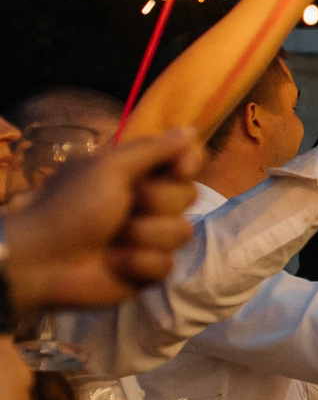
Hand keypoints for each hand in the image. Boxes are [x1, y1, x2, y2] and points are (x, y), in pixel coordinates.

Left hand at [1, 128, 202, 310]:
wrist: (43, 260)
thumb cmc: (72, 207)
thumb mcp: (109, 169)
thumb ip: (153, 150)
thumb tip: (192, 130)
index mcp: (137, 174)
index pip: (185, 160)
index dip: (190, 163)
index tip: (180, 170)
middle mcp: (148, 203)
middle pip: (188, 196)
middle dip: (158, 202)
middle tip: (127, 206)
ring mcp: (149, 237)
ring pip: (181, 232)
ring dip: (146, 236)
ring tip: (115, 241)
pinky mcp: (147, 269)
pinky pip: (167, 264)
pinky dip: (139, 263)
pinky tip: (115, 264)